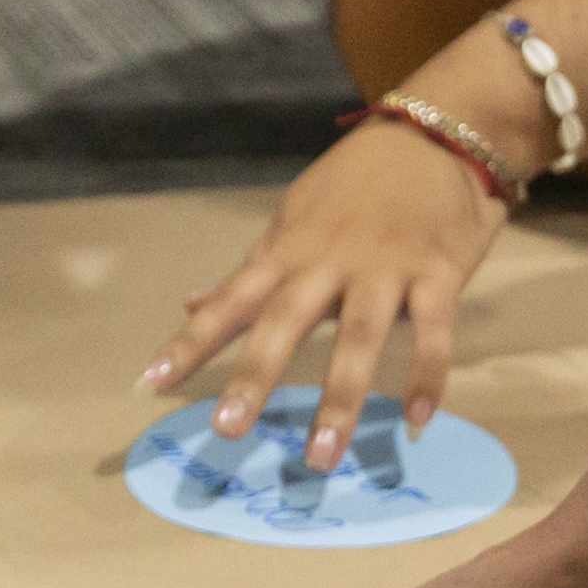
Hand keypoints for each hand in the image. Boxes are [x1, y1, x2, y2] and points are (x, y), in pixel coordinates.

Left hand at [146, 115, 510, 465]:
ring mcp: (384, 267)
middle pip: (286, 321)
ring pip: (358, 337)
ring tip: (321, 455)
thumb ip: (252, 270)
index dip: (190, 342)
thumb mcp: (294, 217)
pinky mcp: (438, 272)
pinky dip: (427, 374)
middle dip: (255, 375)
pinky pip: (434, 330)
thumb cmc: (357, 185)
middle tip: (227, 430)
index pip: (231, 300)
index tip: (150, 384)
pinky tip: (417, 419)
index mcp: (289, 250)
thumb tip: (191, 303)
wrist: (437, 133)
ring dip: (341, 399)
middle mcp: (329, 261)